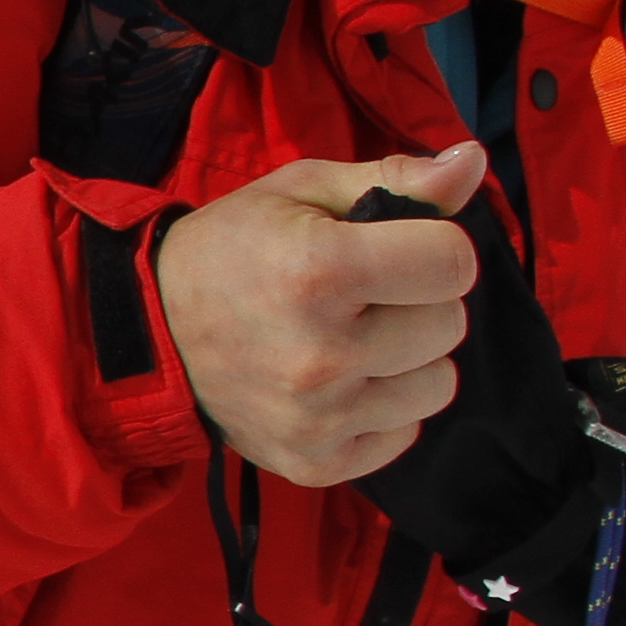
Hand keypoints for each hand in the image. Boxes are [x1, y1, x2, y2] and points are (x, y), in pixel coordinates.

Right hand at [157, 144, 485, 485]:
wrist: (151, 332)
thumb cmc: (233, 249)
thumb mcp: (301, 190)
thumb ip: (394, 177)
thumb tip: (473, 163)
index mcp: (317, 270)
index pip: (453, 263)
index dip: (434, 247)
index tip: (395, 248)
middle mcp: (320, 353)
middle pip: (448, 325)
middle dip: (417, 302)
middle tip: (363, 296)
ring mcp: (317, 417)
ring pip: (437, 385)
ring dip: (407, 360)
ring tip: (354, 342)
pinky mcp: (313, 462)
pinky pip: (404, 434)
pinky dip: (382, 410)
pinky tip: (339, 386)